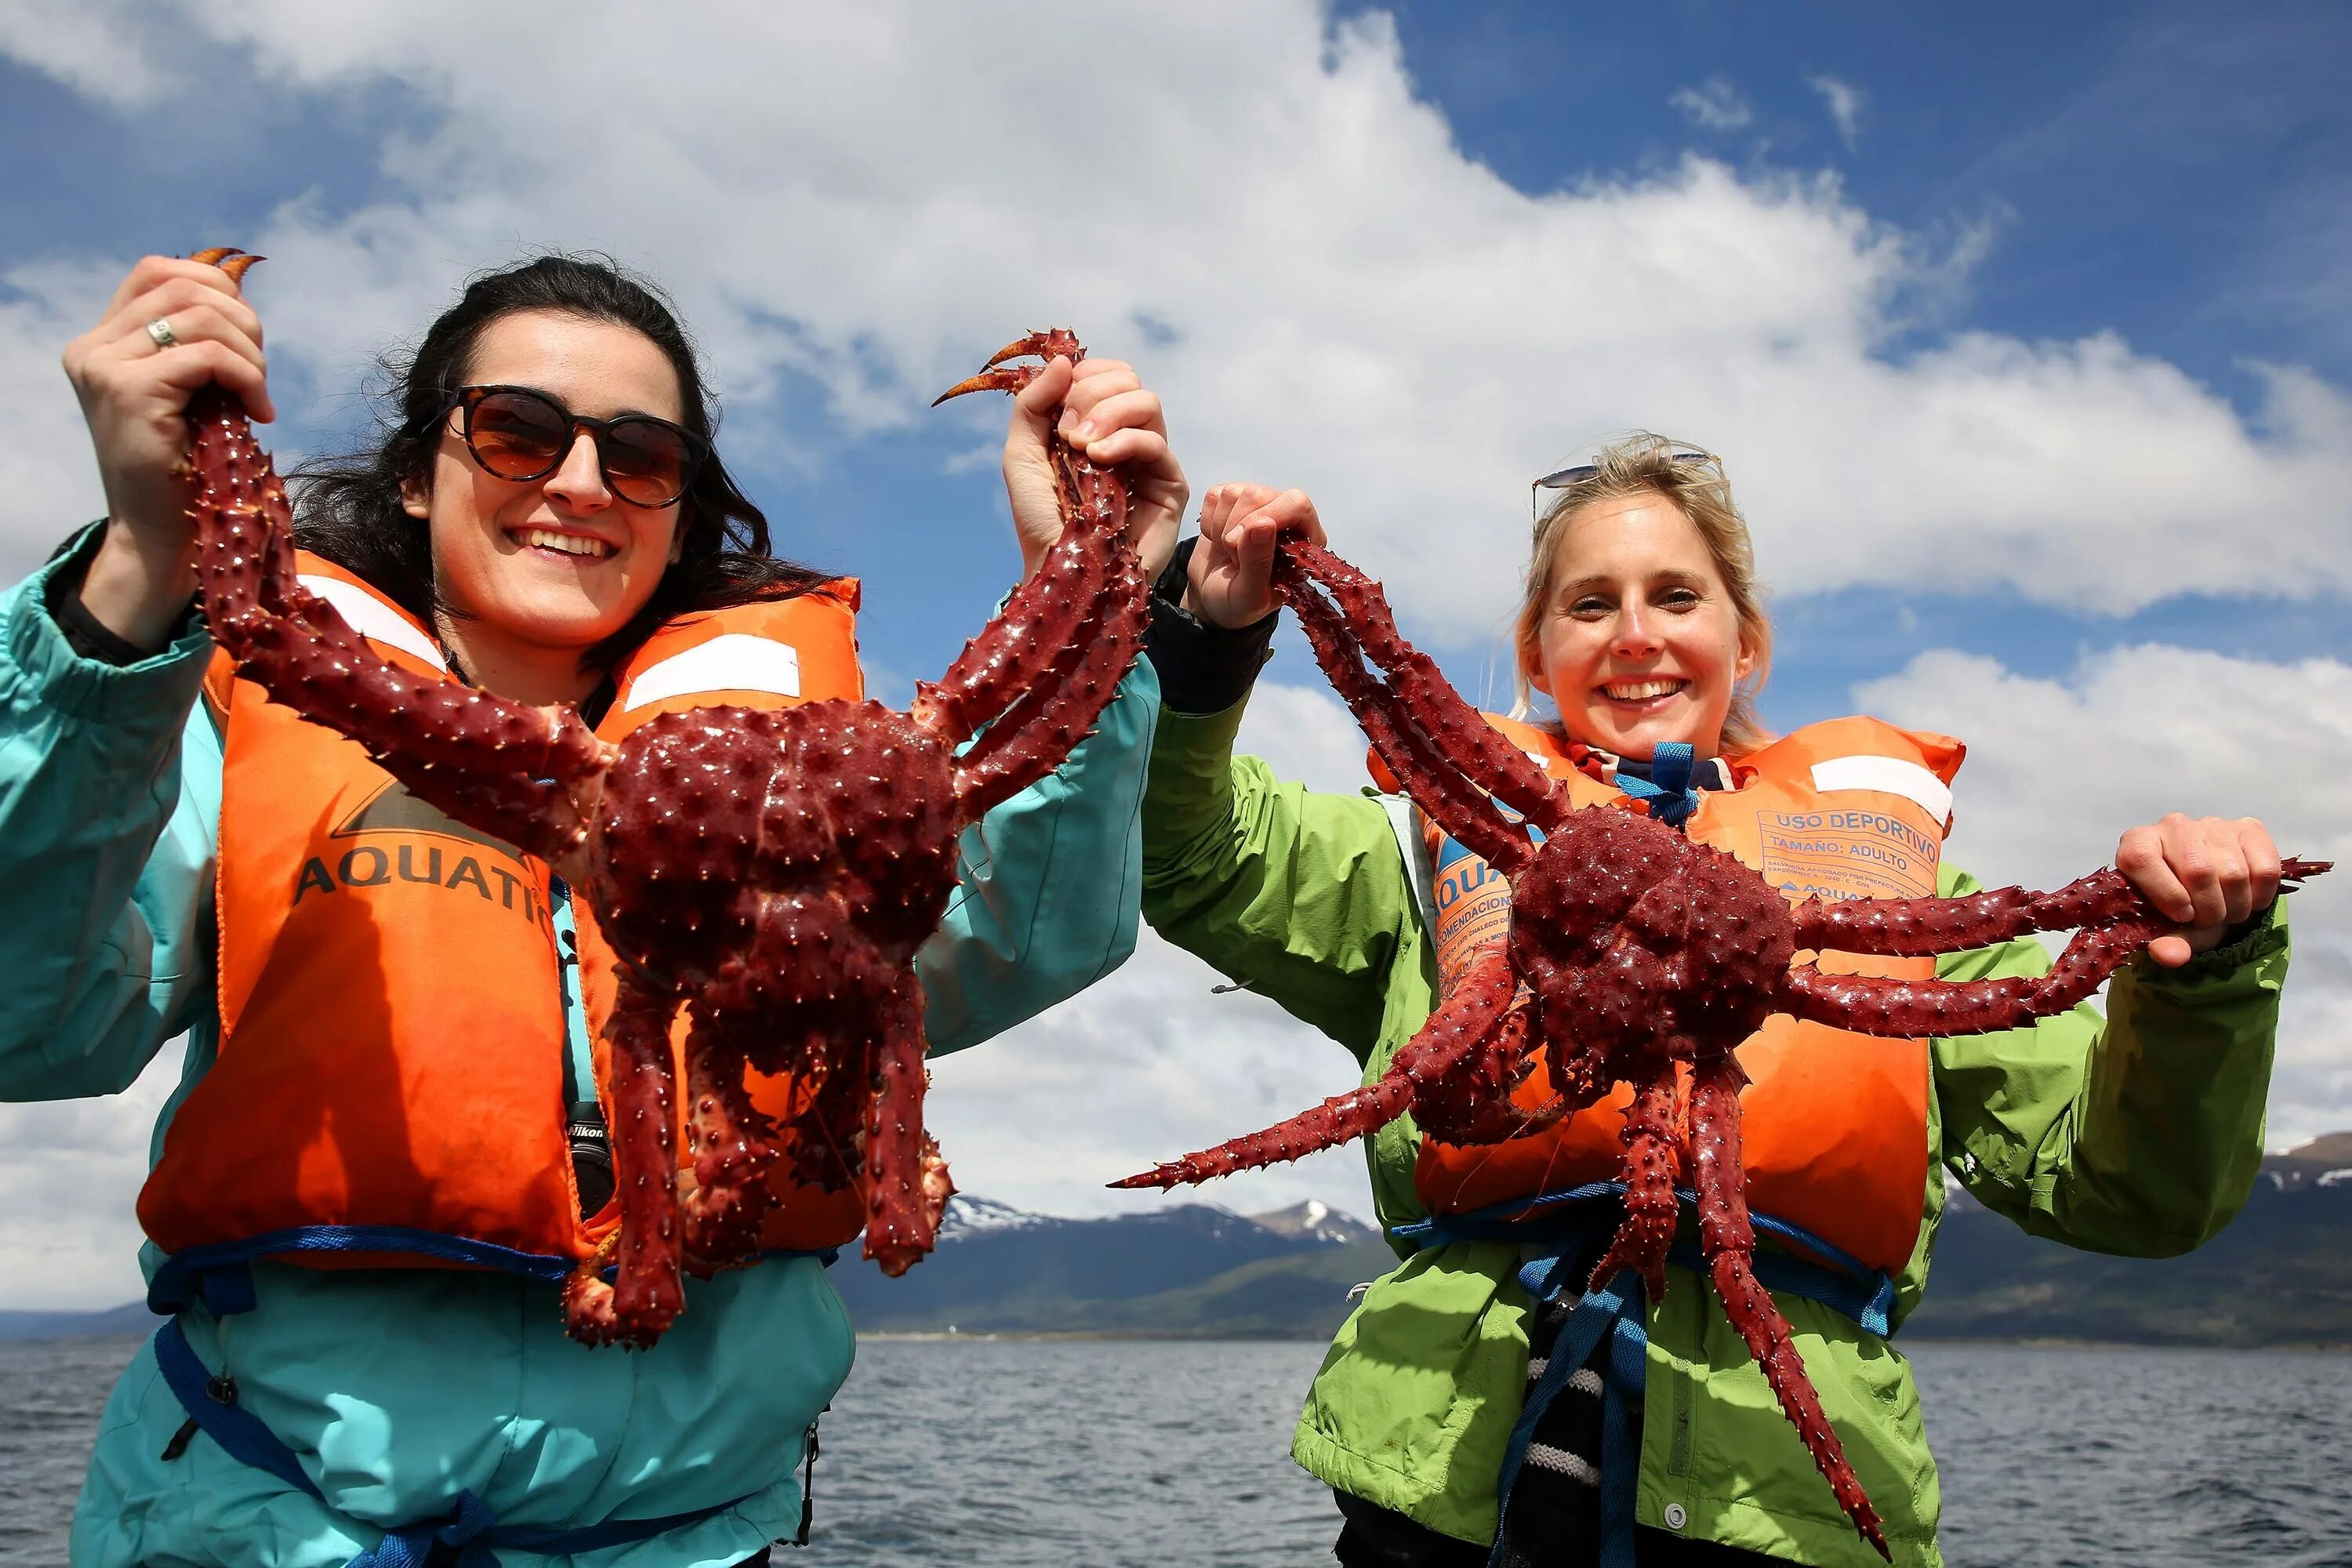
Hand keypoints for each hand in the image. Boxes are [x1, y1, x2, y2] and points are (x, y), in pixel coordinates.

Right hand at [61, 255, 273, 646]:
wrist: (162, 534)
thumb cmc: (185, 466)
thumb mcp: (189, 391)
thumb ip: (196, 342)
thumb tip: (237, 292)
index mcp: (102, 340)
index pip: (159, 272)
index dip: (214, 285)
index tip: (246, 336)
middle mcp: (93, 347)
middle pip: (186, 287)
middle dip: (243, 323)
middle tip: (258, 377)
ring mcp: (105, 367)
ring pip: (202, 317)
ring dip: (250, 355)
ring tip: (258, 399)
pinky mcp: (128, 391)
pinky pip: (209, 356)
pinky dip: (247, 377)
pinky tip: (257, 413)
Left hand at [1001, 355, 1186, 580]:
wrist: (1062, 574)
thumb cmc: (1041, 522)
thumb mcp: (1021, 456)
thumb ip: (1032, 405)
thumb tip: (1064, 361)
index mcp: (1094, 423)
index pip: (1104, 372)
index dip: (1081, 379)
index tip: (1056, 416)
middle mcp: (1125, 435)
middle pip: (1128, 377)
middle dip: (1091, 395)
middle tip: (1067, 436)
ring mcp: (1150, 459)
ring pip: (1147, 400)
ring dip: (1108, 413)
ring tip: (1082, 449)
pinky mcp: (1170, 483)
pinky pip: (1156, 441)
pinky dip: (1125, 441)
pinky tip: (1099, 461)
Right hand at [1183, 482, 1324, 628]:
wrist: (1211, 599)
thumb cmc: (1237, 602)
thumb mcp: (1249, 595)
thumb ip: (1258, 563)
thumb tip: (1262, 523)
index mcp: (1305, 541)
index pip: (1297, 505)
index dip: (1268, 516)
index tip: (1239, 542)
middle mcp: (1285, 515)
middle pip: (1258, 495)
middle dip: (1236, 530)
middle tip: (1234, 558)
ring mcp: (1258, 504)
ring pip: (1234, 494)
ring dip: (1221, 528)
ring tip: (1228, 552)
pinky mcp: (1232, 500)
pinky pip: (1215, 496)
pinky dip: (1209, 522)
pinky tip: (1217, 540)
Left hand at [2114, 814, 2282, 966]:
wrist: (2216, 895)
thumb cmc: (2184, 907)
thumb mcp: (2171, 928)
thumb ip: (2167, 942)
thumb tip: (2168, 956)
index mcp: (2137, 844)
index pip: (2141, 859)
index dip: (2166, 894)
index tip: (2182, 916)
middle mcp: (2172, 826)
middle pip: (2198, 870)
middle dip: (2209, 909)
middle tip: (2210, 920)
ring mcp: (2213, 824)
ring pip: (2234, 872)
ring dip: (2236, 906)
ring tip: (2228, 912)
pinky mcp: (2249, 828)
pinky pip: (2265, 869)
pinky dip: (2261, 896)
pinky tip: (2249, 899)